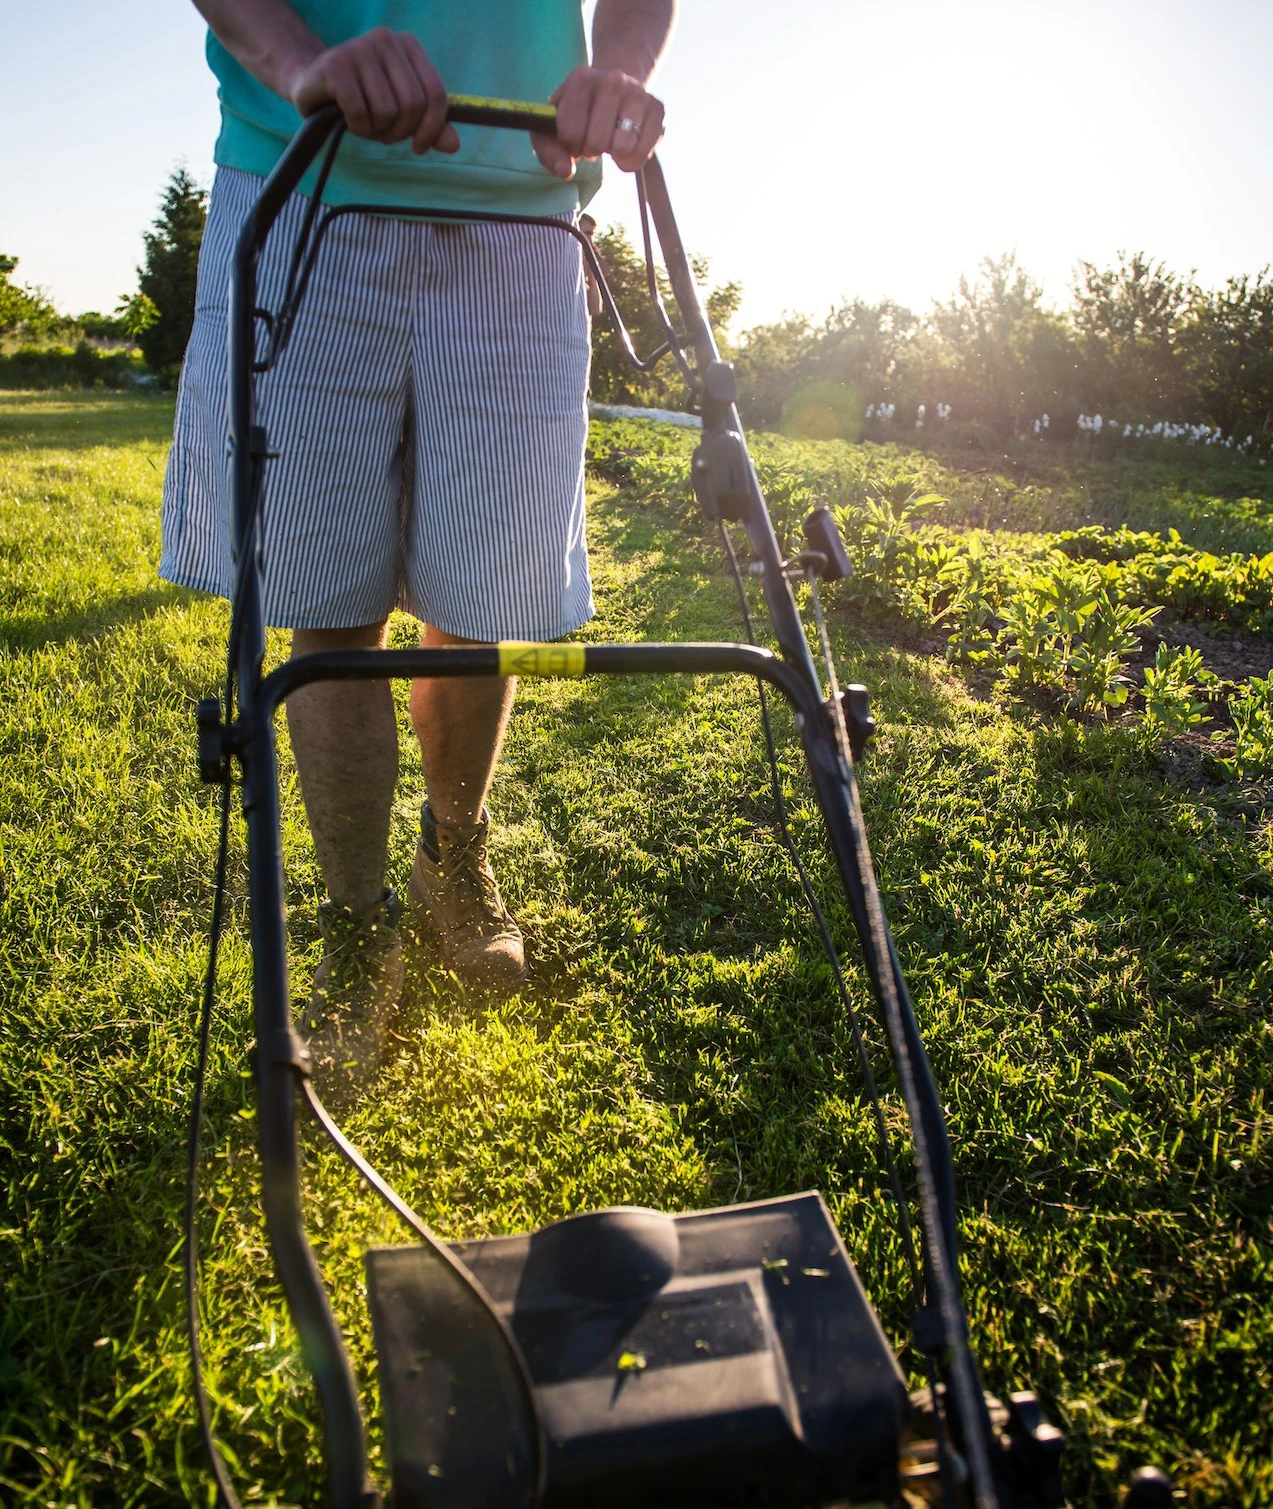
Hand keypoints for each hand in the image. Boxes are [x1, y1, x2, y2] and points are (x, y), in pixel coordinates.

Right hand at [289, 28, 459, 153]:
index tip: (419, 146)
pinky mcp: (336, 64)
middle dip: (400, 131)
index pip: (436, 94)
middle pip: (413, 104)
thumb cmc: (363, 98)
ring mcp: (360, 48)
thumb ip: (428, 125)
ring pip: (387, 111)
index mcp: (408, 45)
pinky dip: (357, 127)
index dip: (432, 128)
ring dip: (376, 130)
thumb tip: (453, 145)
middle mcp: (386, 39)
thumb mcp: (400, 111)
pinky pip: (360, 113)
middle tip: (384, 134)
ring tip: (364, 122)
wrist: (312, 84)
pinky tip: (346, 119)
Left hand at [532, 66, 664, 179]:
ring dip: (613, 154)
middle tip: (594, 138)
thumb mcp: (554, 127)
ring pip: (623, 147)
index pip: (570, 133)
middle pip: (597, 142)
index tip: (575, 136)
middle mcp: (612, 80)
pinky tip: (628, 144)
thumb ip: (549, 151)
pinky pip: (642, 153)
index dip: (570, 145)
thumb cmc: (580, 113)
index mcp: (581, 79)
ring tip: (611, 139)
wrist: (615, 87)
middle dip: (592, 150)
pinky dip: (632, 159)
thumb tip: (566, 171)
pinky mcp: (658, 109)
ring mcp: (638, 92)